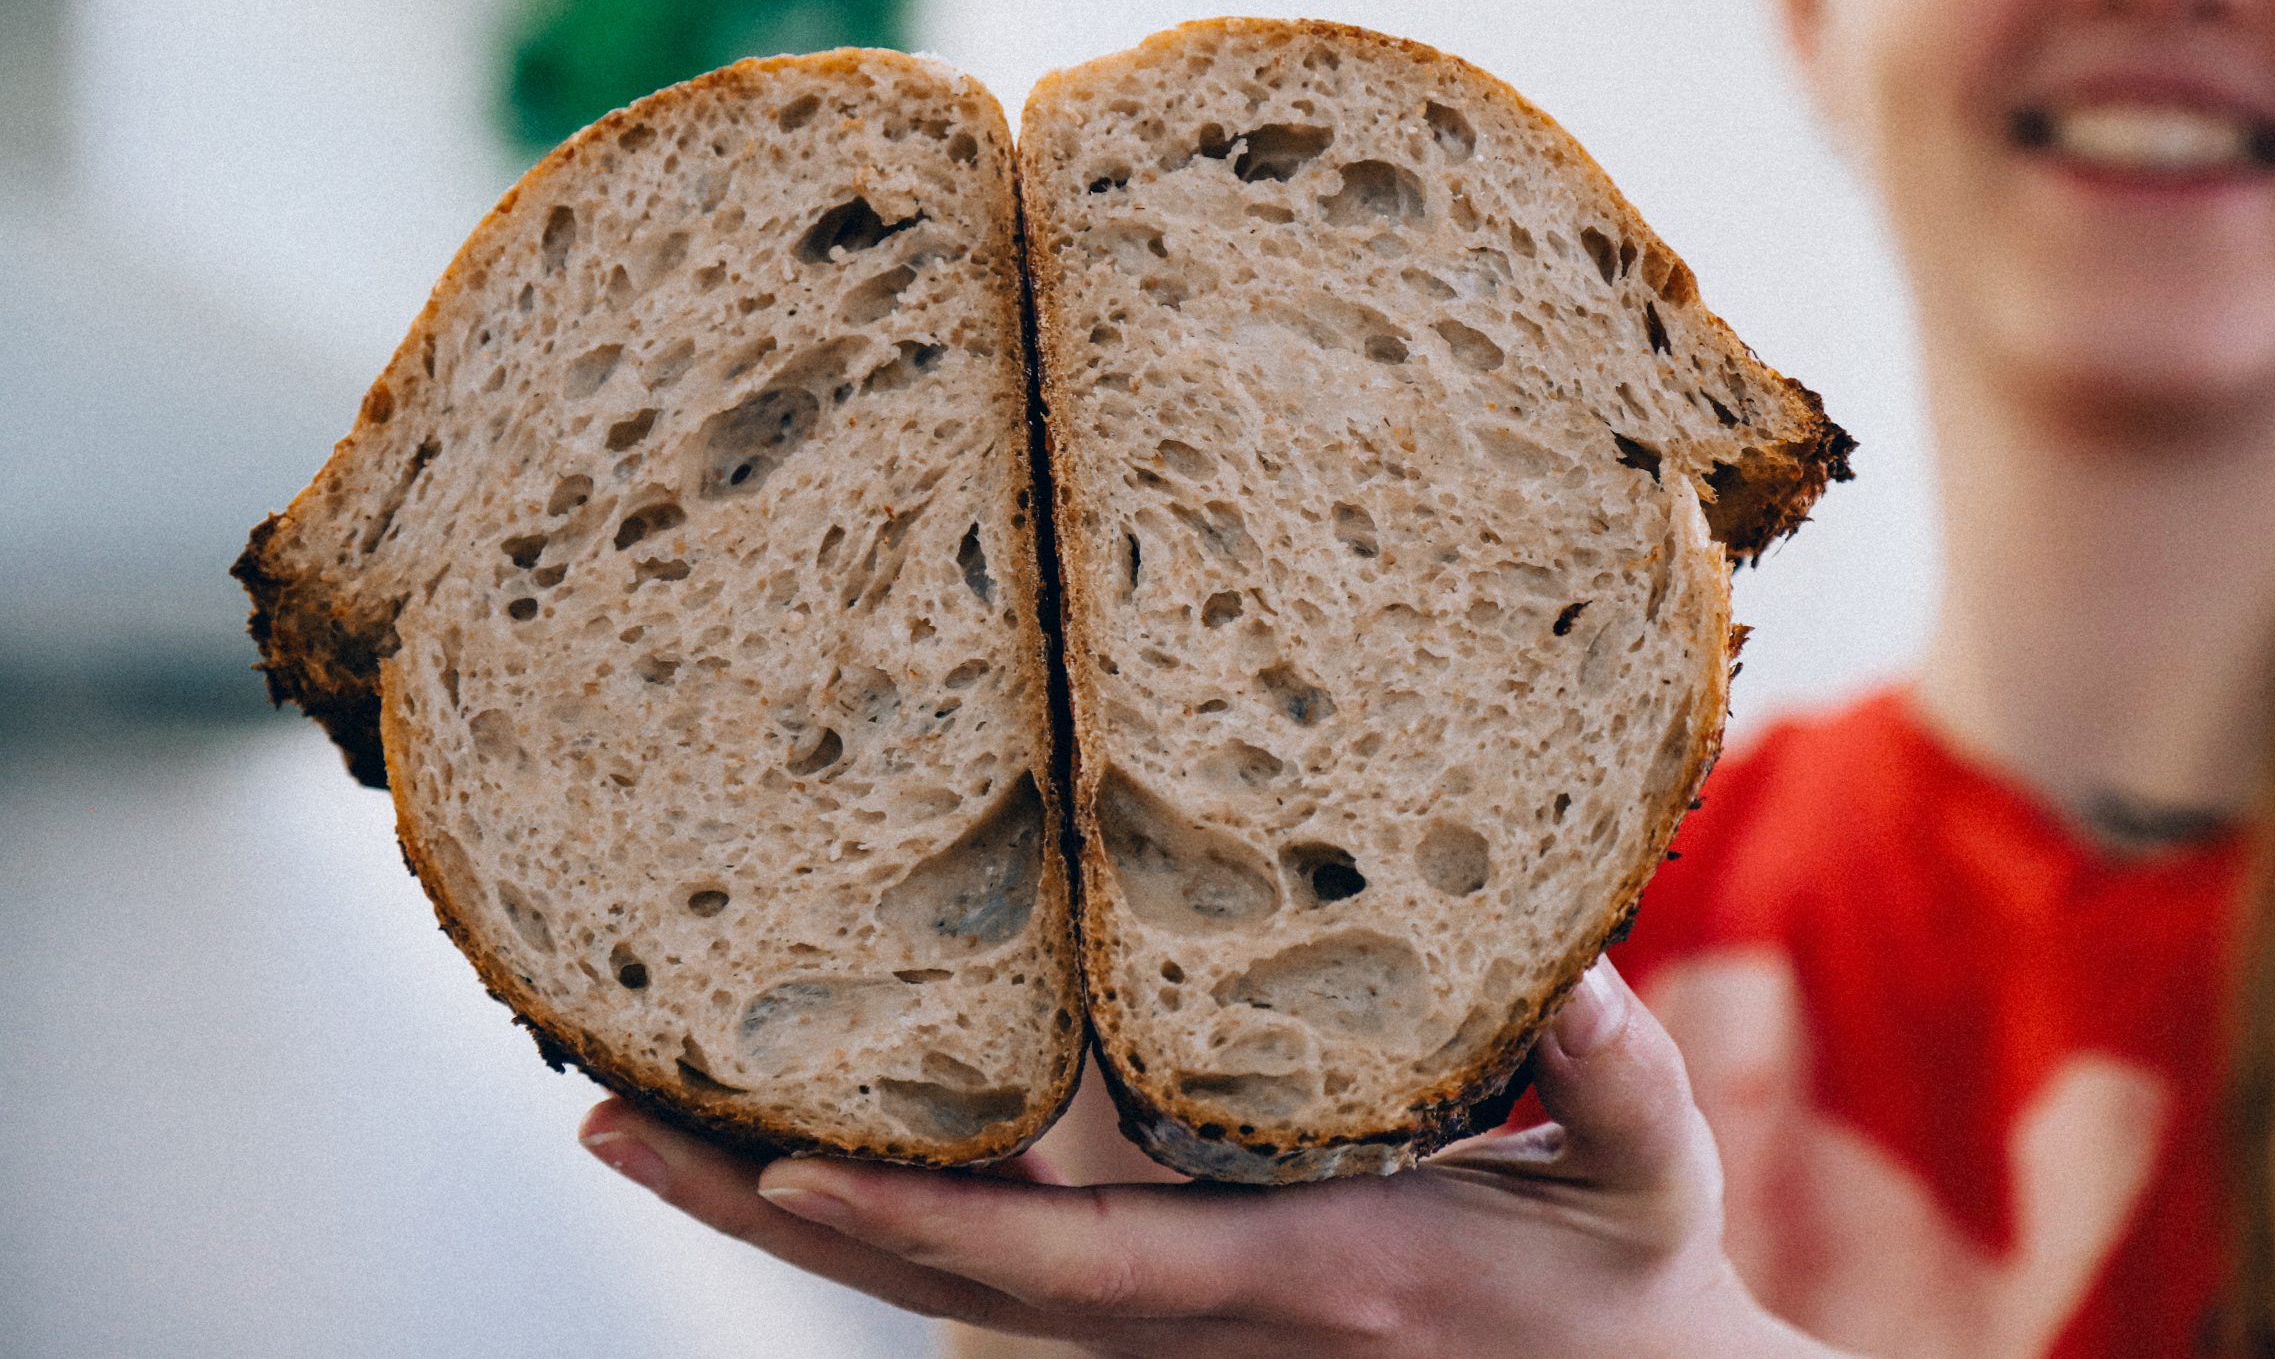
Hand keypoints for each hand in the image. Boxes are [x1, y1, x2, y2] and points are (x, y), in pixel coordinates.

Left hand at [577, 958, 1809, 1358]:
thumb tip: (1571, 976)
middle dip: (761, 1214)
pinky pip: (994, 1269)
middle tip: (598, 1120)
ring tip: (631, 1120)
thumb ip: (1618, 1080)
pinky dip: (877, 1218)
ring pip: (945, 1283)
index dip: (924, 1231)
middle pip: (942, 1285)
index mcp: (1302, 1277)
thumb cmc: (1628, 1287)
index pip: (1076, 1273)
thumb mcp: (1651, 1179)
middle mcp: (1204, 1317)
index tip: (779, 1175)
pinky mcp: (1177, 1304)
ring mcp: (1177, 1325)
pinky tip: (792, 1152)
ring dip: (780, 1211)